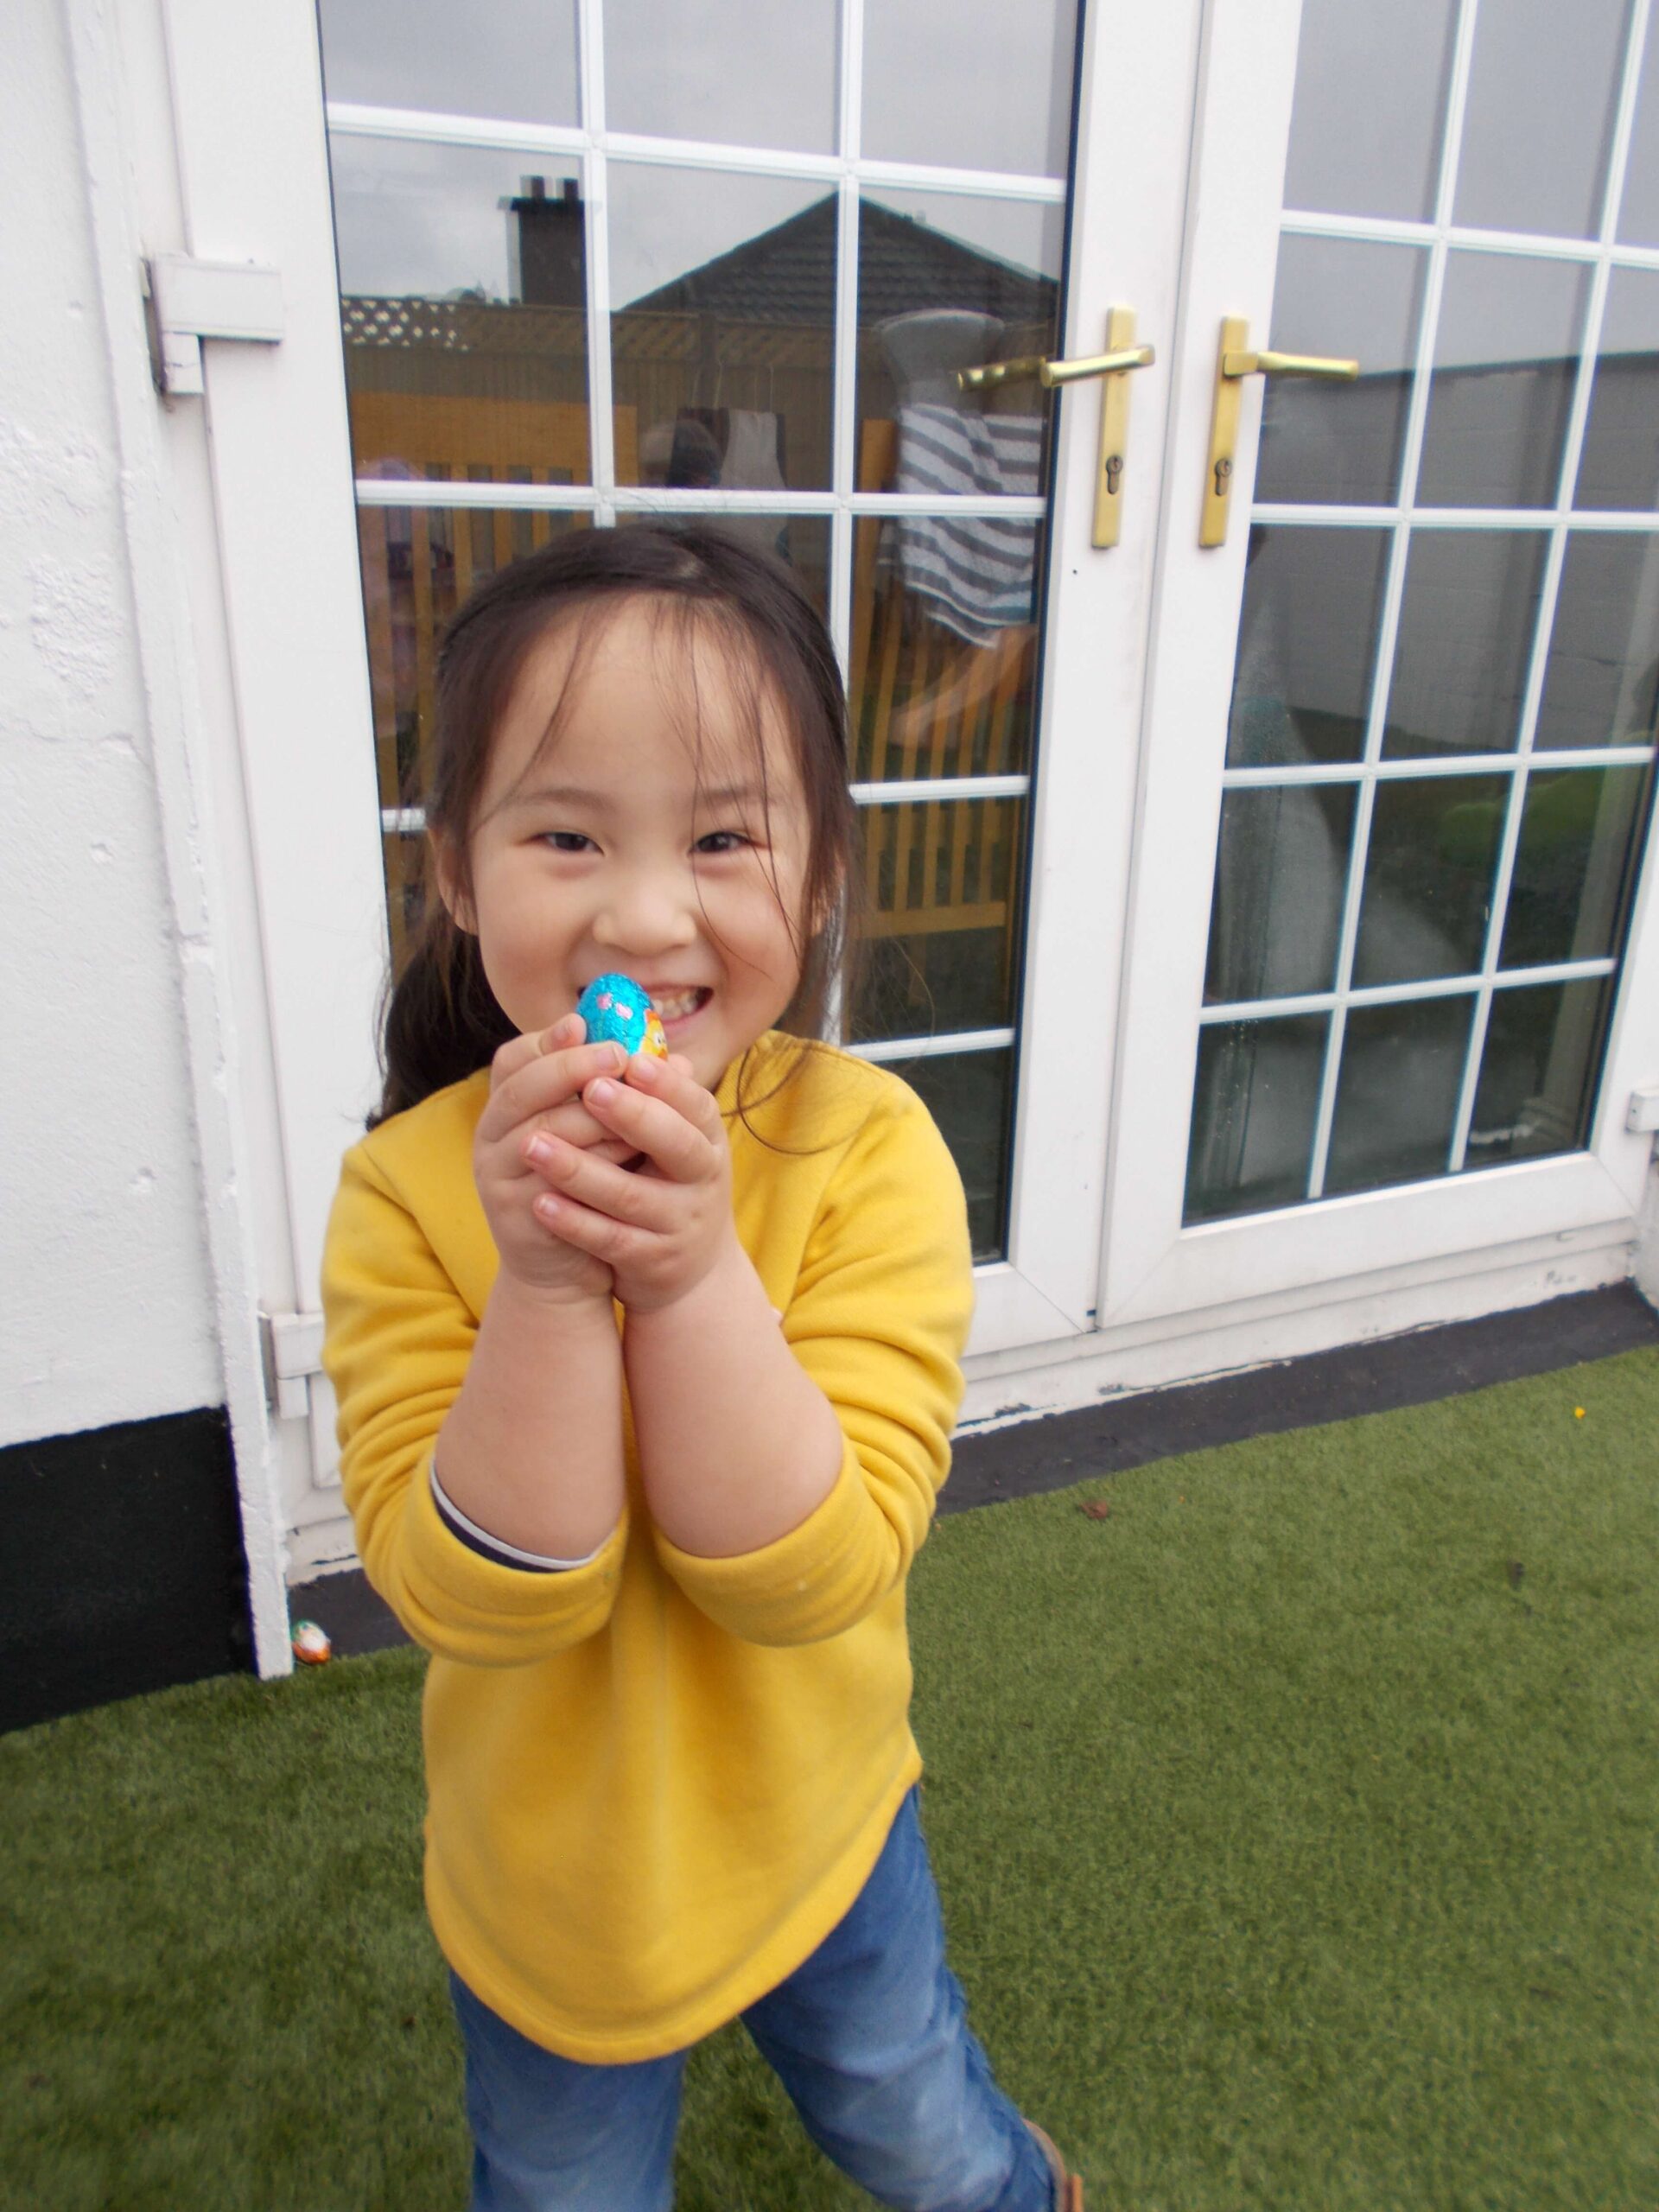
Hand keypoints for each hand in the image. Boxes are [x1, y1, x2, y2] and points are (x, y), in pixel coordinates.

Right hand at [473, 1014, 638, 1303]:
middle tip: (616, 1056)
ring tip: (632, 1100)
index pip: (514, 1059)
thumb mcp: (604, 1136)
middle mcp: (490, 1136)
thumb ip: (625, 1096)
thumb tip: (679, 1059)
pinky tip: (628, 1152)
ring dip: (589, 1113)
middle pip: (520, 1088)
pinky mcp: (514, 1214)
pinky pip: (551, 1179)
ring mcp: (497, 1176)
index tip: (586, 1024)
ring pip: (539, 1131)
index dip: (549, 1040)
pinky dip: (593, 1162)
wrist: (565, 1267)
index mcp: (507, 1108)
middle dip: (571, 1067)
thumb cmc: (590, 1188)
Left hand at [522, 1051, 734, 1312]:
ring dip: (580, 1170)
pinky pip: (609, 1240)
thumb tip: (635, 1037)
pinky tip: (538, 1201)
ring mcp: (680, 1224)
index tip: (629, 1058)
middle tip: (590, 1089)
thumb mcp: (676, 1141)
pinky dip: (573, 1222)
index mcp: (707, 1140)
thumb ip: (655, 1097)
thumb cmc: (672, 1184)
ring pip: (630, 1196)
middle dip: (633, 1116)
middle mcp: (703, 1180)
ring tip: (531, 1144)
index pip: (696, 1105)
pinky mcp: (652, 1261)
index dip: (666, 1084)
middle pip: (676, 1146)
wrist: (693, 1271)